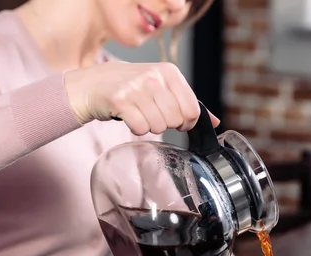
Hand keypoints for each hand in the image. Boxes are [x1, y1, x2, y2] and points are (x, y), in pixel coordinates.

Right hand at [64, 61, 219, 135]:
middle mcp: (153, 76)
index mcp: (169, 71)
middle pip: (175, 120)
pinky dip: (136, 129)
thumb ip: (188, 103)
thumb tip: (215, 123)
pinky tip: (129, 118)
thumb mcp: (162, 88)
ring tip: (139, 114)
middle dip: (165, 125)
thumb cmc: (132, 88)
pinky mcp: (119, 100)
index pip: (192, 109)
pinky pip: (140, 128)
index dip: (186, 122)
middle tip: (152, 115)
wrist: (94, 84)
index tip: (176, 121)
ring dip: (149, 127)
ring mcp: (135, 87)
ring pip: (158, 126)